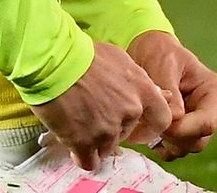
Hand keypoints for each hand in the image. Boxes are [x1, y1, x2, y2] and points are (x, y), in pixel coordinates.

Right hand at [32, 41, 172, 170]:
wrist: (55, 63)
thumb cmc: (85, 55)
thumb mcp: (122, 60)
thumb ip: (138, 82)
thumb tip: (157, 93)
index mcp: (143, 91)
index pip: (162, 119)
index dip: (150, 124)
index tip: (140, 125)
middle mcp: (130, 112)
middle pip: (127, 132)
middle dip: (113, 127)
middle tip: (94, 115)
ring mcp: (108, 129)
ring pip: (107, 147)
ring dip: (96, 142)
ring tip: (79, 127)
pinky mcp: (85, 142)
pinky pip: (89, 161)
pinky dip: (82, 157)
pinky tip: (74, 147)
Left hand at [128, 31, 216, 160]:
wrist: (151, 54)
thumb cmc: (159, 55)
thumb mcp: (163, 66)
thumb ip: (170, 92)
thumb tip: (175, 119)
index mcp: (215, 91)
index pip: (206, 123)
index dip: (181, 130)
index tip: (157, 121)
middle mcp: (213, 110)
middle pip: (199, 140)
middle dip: (172, 137)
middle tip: (149, 123)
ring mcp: (200, 122)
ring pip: (188, 148)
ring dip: (166, 143)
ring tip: (148, 123)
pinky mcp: (187, 131)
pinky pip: (177, 150)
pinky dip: (162, 147)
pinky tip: (149, 131)